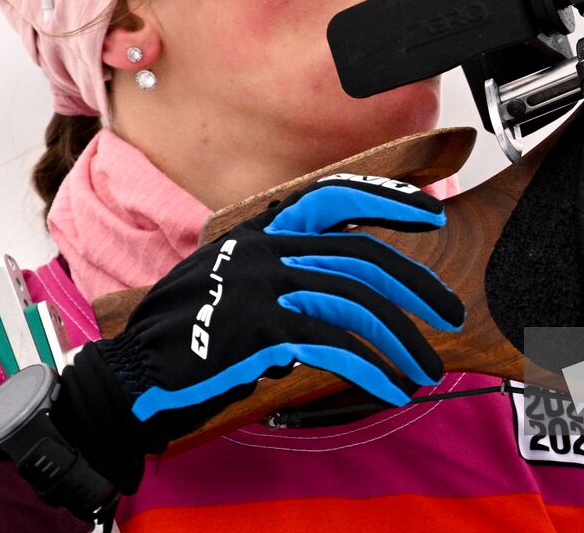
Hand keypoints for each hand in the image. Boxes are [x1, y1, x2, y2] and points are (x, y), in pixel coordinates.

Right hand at [54, 174, 464, 490]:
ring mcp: (263, 284)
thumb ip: (286, 264)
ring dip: (401, 339)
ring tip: (426, 367)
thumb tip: (346, 278)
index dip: (388, 198)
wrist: (134, 370)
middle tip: (450, 312)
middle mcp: (266, 246)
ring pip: (356, 302)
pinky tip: (391, 387)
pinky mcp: (262, 329)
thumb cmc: (190, 328)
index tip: (432, 208)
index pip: (336, 195)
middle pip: (362, 256)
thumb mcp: (237, 274)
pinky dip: (372, 368)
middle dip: (416, 285)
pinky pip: (334, 344)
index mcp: (263, 227)